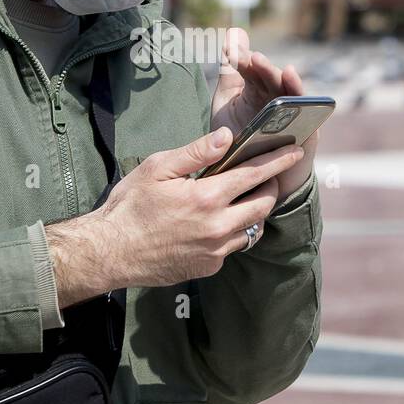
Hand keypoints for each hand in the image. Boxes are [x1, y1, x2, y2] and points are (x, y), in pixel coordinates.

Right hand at [47, 128, 303, 306]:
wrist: (109, 252)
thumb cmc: (129, 206)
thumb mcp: (158, 168)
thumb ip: (196, 152)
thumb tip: (226, 136)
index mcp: (207, 198)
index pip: (254, 175)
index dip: (277, 161)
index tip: (295, 152)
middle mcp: (218, 227)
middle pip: (263, 205)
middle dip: (271, 187)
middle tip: (268, 176)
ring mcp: (215, 251)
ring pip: (252, 229)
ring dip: (255, 212)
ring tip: (247, 199)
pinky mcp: (208, 267)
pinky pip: (232, 247)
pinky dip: (233, 232)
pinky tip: (219, 223)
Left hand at [210, 27, 316, 202]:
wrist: (254, 181)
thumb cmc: (243, 138)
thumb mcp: (228, 103)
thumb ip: (230, 70)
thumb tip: (233, 30)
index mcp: (258, 90)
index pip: (252, 71)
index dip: (243, 61)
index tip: (232, 54)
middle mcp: (278, 99)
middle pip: (273, 79)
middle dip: (264, 68)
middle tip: (253, 59)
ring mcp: (294, 115)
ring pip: (292, 95)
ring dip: (287, 83)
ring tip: (281, 72)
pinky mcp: (307, 134)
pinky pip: (308, 119)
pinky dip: (304, 108)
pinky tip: (300, 100)